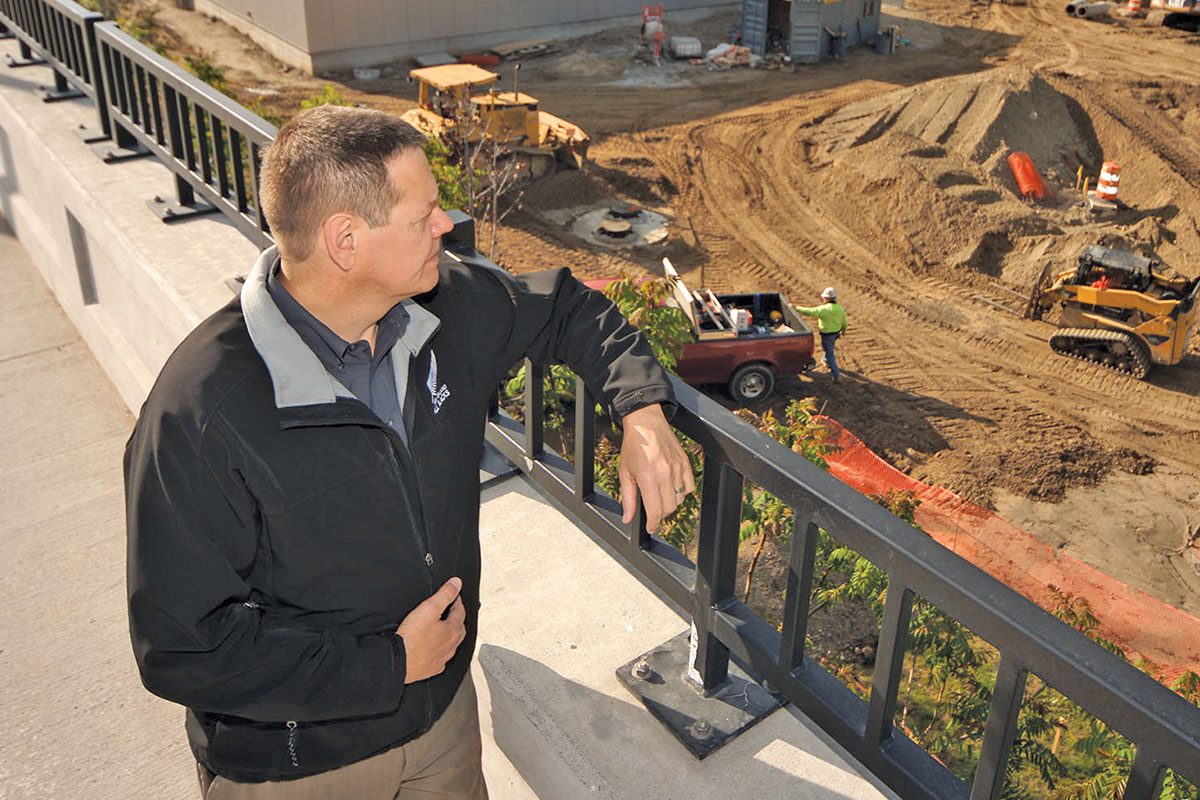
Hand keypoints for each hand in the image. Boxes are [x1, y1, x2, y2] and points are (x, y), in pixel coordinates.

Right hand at [396, 577, 465, 683]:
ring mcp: (442, 659)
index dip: (457, 601)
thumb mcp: (428, 609)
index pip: (460, 612)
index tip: (454, 595)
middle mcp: (450, 646)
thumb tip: (456, 584)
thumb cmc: (411, 638)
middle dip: (457, 618)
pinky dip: (440, 650)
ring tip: (444, 628)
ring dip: (449, 634)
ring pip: (451, 645)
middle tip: (452, 610)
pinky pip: (441, 658)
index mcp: (452, 631)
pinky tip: (434, 648)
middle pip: (459, 629)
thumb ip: (444, 594)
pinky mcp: (432, 668)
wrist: (397, 662)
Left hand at [618, 403, 695, 533]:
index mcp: (648, 477)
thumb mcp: (625, 472)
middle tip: (652, 510)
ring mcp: (677, 468)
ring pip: (680, 499)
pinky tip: (672, 487)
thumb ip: (628, 498)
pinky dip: (683, 492)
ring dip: (671, 503)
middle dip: (660, 514)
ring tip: (660, 496)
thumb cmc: (633, 445)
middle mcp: (665, 474)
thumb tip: (628, 518)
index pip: (655, 511)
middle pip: (669, 508)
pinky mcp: (685, 463)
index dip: (653, 524)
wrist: (646, 422)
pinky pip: (690, 487)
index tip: (651, 528)